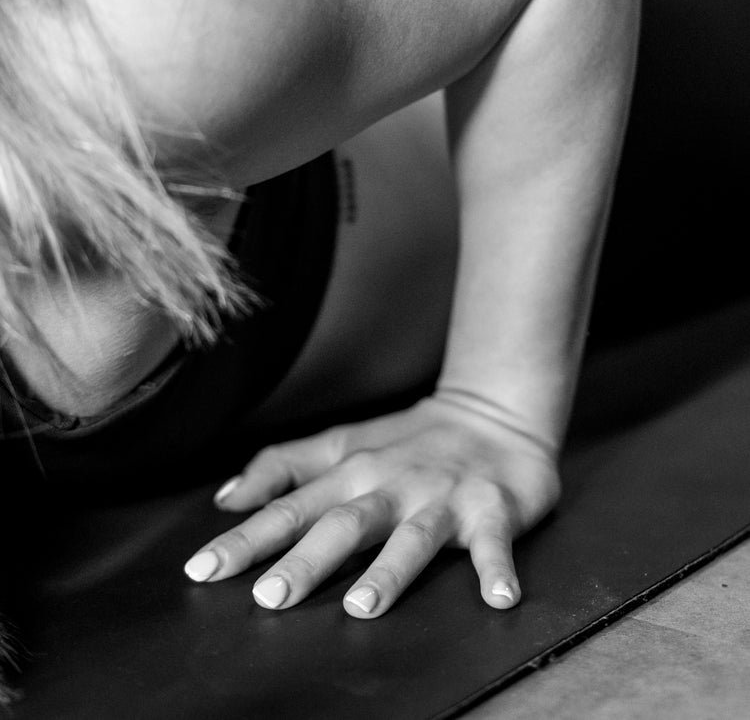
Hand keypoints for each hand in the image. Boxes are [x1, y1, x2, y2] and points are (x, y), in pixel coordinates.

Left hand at [183, 395, 559, 616]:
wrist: (494, 412)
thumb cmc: (409, 440)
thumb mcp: (342, 444)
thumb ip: (284, 467)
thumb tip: (226, 498)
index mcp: (351, 474)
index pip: (290, 509)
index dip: (247, 539)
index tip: (202, 570)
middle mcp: (391, 486)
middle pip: (344, 524)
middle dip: (306, 560)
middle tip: (269, 596)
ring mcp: (442, 499)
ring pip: (412, 537)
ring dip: (389, 571)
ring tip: (363, 606)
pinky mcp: (492, 510)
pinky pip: (495, 543)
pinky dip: (497, 568)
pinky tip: (499, 597)